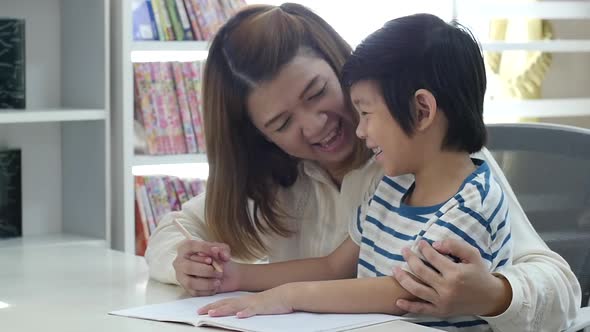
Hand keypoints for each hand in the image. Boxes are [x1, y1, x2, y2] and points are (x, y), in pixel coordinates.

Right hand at [173, 239, 237, 296]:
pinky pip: (195, 292)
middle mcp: (180, 262)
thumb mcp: (221, 249)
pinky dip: (207, 291)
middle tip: (220, 271)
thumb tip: (217, 251)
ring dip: (207, 283)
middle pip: (189, 267)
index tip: (216, 251)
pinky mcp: (186, 288)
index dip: (204, 248)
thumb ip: (222, 249)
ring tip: (218, 281)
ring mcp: (181, 276)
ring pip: (190, 282)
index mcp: (185, 248)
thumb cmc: (215, 257)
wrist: (218, 271)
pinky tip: (215, 287)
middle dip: (206, 270)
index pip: (191, 246)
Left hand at [197, 286, 293, 317]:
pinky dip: (246, 312)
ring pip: (236, 306)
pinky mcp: (262, 307)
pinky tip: (240, 315)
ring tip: (213, 313)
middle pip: (225, 303)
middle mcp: (245, 300)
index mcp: (243, 300)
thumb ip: (244, 307)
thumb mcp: (255, 304)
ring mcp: (253, 303)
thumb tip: (235, 313)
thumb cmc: (272, 301)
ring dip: (224, 310)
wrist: (286, 294)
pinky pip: (253, 310)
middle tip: (199, 312)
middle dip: (212, 307)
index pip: (224, 302)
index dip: (212, 305)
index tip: (200, 309)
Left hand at [393, 239, 511, 316]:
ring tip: (395, 269)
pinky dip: (409, 307)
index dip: (423, 248)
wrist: (490, 298)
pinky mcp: (441, 311)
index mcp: (455, 273)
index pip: (432, 257)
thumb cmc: (480, 274)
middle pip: (421, 271)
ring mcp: (442, 301)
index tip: (420, 243)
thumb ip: (454, 245)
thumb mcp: (472, 255)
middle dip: (410, 258)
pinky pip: (421, 309)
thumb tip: (435, 245)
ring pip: (416, 289)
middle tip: (404, 250)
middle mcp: (447, 288)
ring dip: (403, 278)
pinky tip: (398, 301)